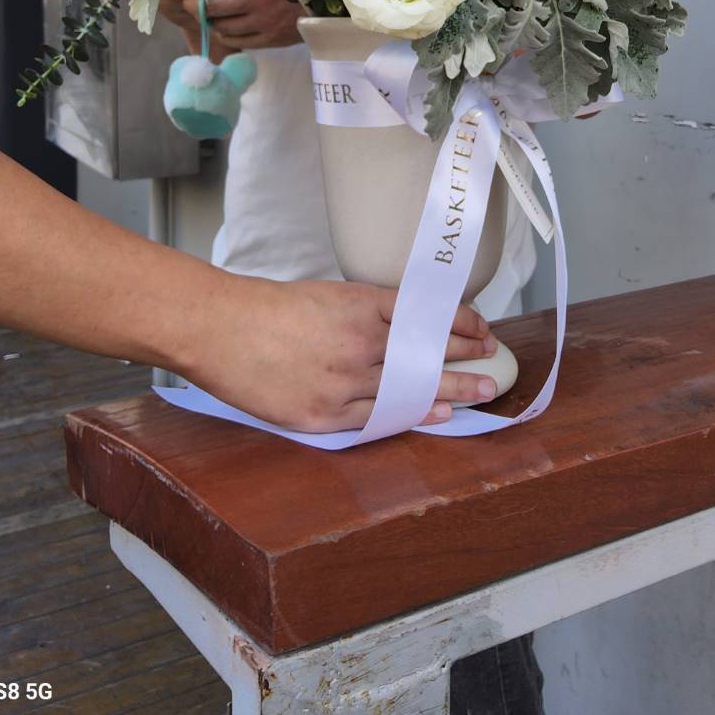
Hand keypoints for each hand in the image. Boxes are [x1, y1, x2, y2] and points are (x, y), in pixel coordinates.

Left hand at [160, 0, 302, 57]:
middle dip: (196, 4)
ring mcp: (263, 21)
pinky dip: (229, 35)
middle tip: (192, 3)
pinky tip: (232, 27)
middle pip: (210, 5)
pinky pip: (237, 41)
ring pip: (221, 27)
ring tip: (216, 15)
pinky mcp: (270, 39)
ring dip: (213, 22)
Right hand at [184, 272, 499, 431]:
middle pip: (427, 352)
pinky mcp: (324, 416)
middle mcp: (358, 343)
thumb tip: (408, 329)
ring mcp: (342, 382)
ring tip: (482, 392)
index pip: (426, 315)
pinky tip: (439, 414)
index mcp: (359, 306)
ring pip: (410, 388)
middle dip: (466, 356)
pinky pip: (378, 418)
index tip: (481, 327)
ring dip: (451, 390)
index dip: (460, 322)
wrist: (220, 329)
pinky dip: (412, 415)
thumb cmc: (267, 308)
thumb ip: (367, 313)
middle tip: (494, 362)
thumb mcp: (327, 296)